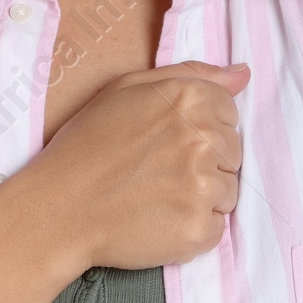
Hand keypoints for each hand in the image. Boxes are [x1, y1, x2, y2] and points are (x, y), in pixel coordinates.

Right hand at [20, 61, 249, 270]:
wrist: (59, 208)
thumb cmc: (88, 145)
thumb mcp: (128, 89)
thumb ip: (190, 75)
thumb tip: (242, 75)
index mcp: (190, 98)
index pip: (229, 114)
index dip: (197, 129)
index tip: (165, 141)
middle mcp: (204, 138)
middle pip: (232, 153)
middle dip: (203, 162)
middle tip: (156, 170)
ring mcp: (204, 185)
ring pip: (227, 191)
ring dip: (199, 196)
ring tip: (155, 195)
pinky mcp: (199, 228)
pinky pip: (216, 227)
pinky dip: (192, 228)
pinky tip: (158, 219)